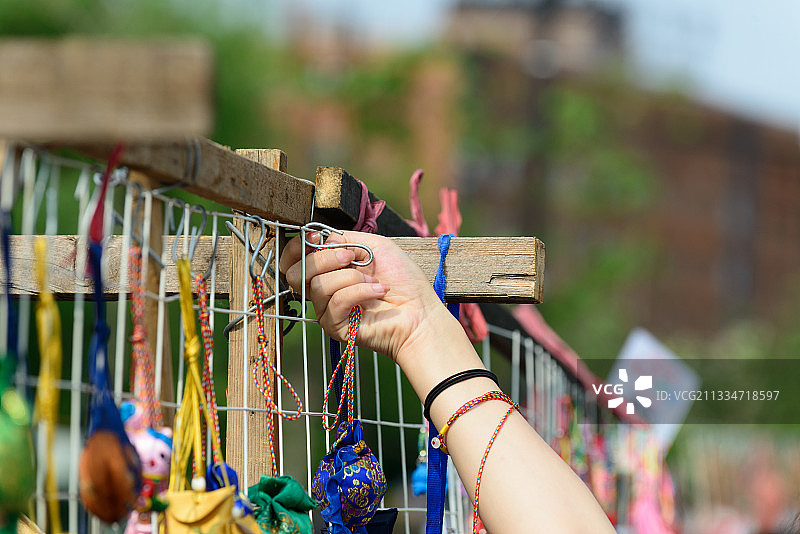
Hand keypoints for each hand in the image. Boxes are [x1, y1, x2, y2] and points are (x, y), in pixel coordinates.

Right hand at [280, 231, 447, 362]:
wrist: (421, 310)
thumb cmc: (403, 280)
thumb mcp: (375, 246)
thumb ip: (346, 239)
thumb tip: (324, 240)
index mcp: (328, 271)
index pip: (293, 261)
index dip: (298, 247)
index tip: (318, 238)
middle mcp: (323, 291)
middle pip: (296, 273)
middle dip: (324, 259)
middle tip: (350, 258)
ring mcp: (328, 310)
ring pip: (318, 286)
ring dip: (349, 276)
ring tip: (373, 280)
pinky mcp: (336, 327)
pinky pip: (336, 301)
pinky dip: (360, 291)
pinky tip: (377, 291)